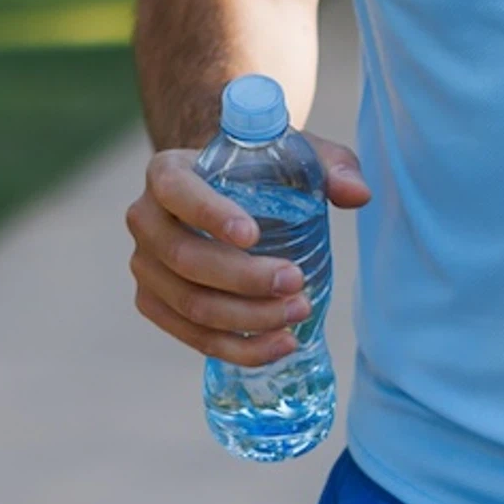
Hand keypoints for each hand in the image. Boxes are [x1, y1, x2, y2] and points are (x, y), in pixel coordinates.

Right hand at [124, 130, 371, 367]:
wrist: (220, 195)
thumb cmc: (258, 172)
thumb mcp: (295, 156)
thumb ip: (331, 165)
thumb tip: (358, 195)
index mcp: (166, 172)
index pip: (177, 192)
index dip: (210, 215)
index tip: (255, 235)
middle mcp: (145, 219)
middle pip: (186, 260)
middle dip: (245, 279)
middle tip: (297, 283)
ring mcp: (145, 266)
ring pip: (190, 305)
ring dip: (247, 319)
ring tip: (298, 313)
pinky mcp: (154, 303)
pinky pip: (191, 336)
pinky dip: (238, 348)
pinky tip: (280, 344)